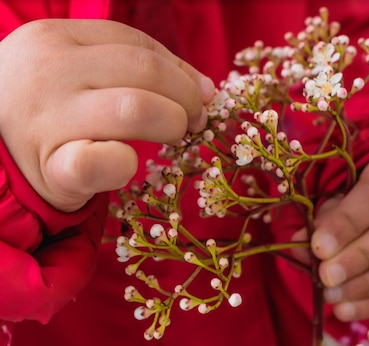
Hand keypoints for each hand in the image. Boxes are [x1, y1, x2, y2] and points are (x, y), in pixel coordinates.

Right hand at [0, 19, 213, 211]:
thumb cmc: (47, 109)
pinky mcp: (53, 168)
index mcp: (54, 38)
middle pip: (145, 71)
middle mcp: (49, 72)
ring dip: (171, 124)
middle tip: (193, 119)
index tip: (199, 94)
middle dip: (185, 97)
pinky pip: (104, 162)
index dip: (180, 70)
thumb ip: (134, 68)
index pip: (137, 43)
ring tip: (174, 136)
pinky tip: (128, 163)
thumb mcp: (76, 71)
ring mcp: (47, 119)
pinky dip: (128, 163)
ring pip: (135, 109)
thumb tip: (206, 88)